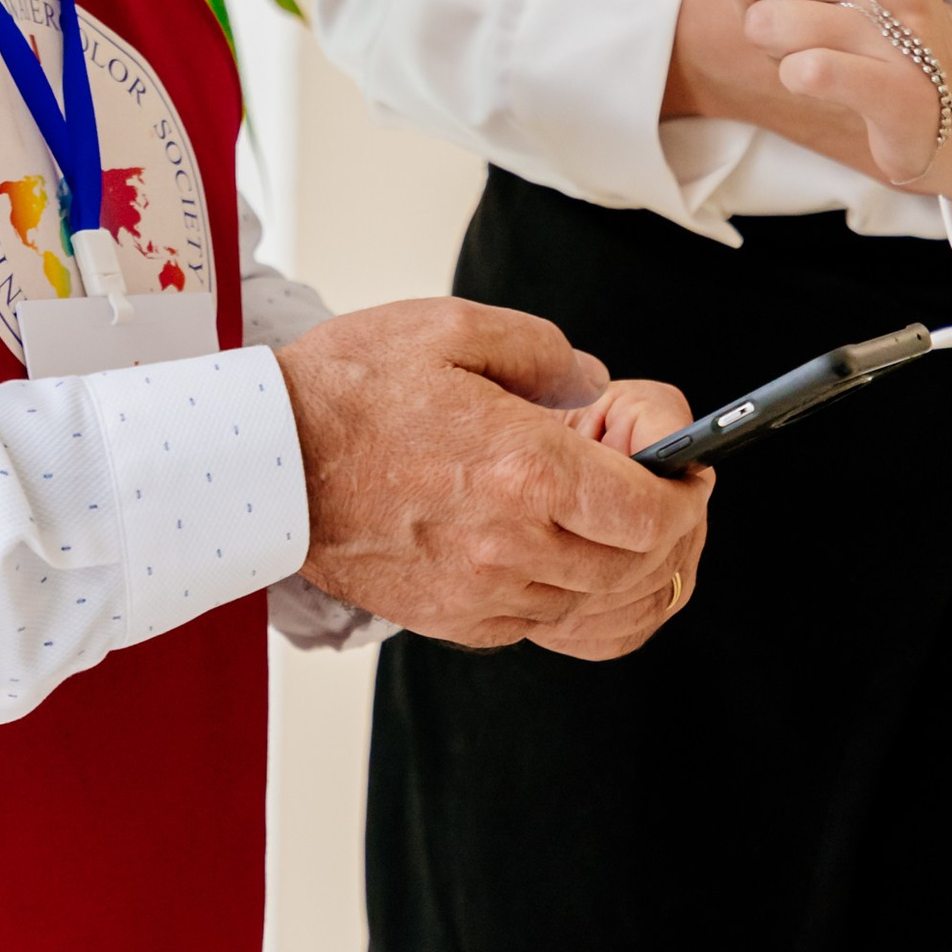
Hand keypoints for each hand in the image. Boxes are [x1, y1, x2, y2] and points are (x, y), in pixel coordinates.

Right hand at [276, 303, 710, 656]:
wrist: (264, 462)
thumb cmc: (346, 390)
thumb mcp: (454, 329)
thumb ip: (544, 351)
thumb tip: (593, 382)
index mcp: (523, 469)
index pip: (650, 510)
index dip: (686, 491)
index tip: (688, 468)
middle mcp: (512, 545)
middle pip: (638, 566)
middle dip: (670, 528)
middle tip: (658, 486)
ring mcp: (483, 593)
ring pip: (597, 603)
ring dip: (625, 564)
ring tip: (611, 514)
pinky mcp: (455, 620)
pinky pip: (543, 622)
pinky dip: (572, 592)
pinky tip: (558, 547)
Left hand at [583, 0, 951, 286]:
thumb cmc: (890, 36)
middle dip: (751, 8)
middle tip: (800, 29)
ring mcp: (901, 26)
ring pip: (767, 24)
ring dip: (775, 51)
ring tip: (822, 60)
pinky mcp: (903, 87)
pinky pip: (806, 68)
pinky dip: (798, 79)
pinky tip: (824, 84)